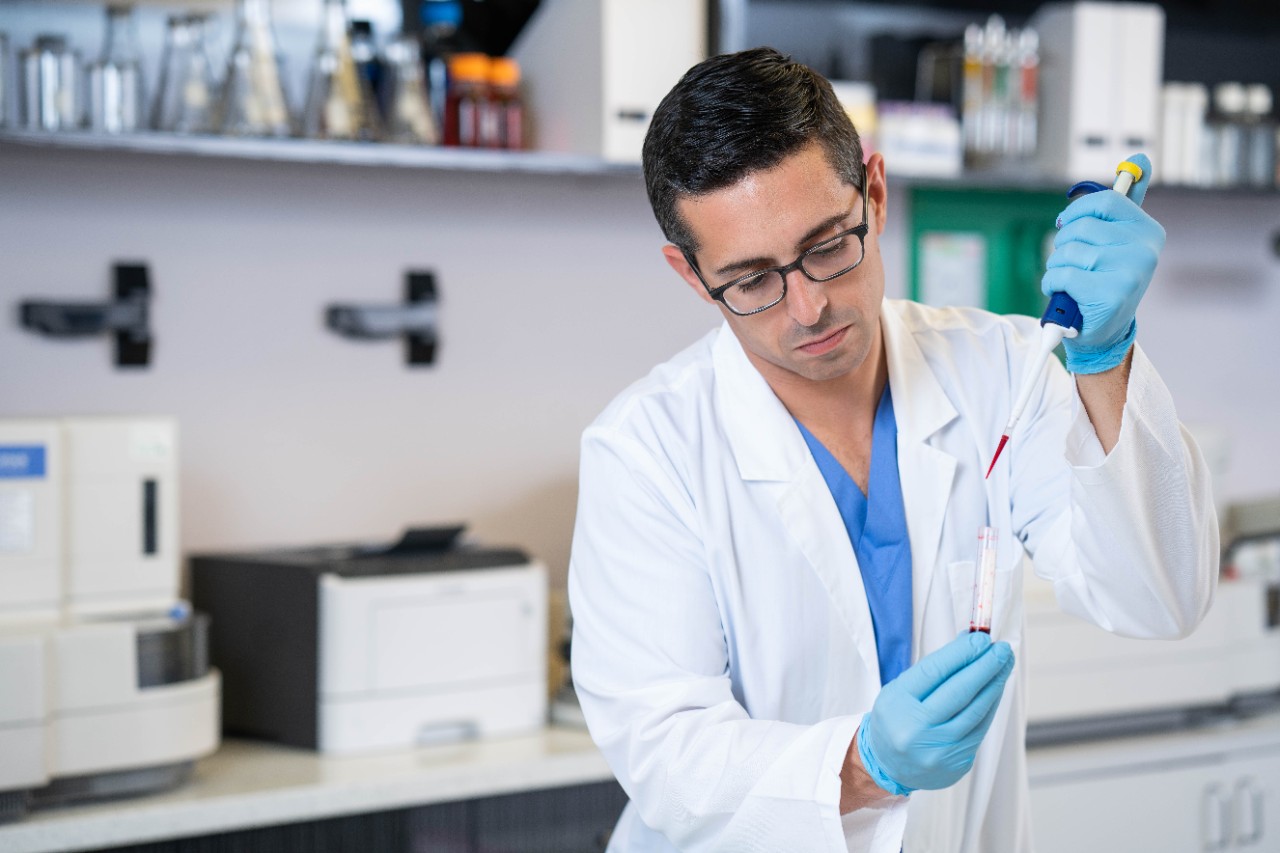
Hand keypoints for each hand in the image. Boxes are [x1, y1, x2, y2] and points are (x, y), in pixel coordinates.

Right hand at [856, 632, 1014, 795]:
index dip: (961, 653)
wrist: (887, 765)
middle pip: (959, 691)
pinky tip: (995, 690)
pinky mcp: (956, 763)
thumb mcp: (902, 689)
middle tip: (1002, 649)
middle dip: (985, 666)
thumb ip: (934, 668)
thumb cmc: (896, 719)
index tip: (981, 639)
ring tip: (1004, 665)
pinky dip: (990, 706)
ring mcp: (938, 749)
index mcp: (898, 703)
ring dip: (994, 685)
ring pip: (976, 711)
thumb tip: (968, 643)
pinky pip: (980, 729)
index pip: (935, 671)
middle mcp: (916, 728)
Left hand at [1041, 152, 1165, 374]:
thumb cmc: (1105, 281)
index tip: (1067, 223)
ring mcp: (1130, 273)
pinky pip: (1061, 274)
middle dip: (1064, 244)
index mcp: (1149, 232)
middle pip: (1082, 227)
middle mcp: (1145, 250)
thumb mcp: (1118, 241)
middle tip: (1071, 262)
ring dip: (1057, 266)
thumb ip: (1127, 201)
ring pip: (1068, 251)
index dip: (1077, 210)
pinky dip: (1052, 283)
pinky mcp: (1110, 295)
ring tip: (1070, 280)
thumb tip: (1139, 158)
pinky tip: (1064, 293)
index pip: (1106, 201)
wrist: (1103, 333)